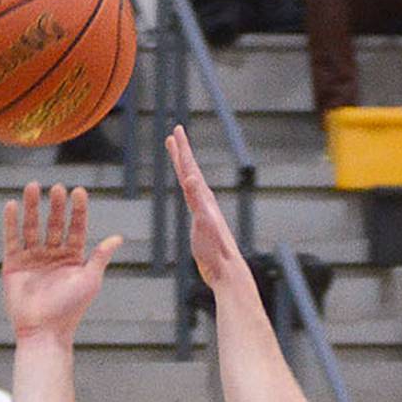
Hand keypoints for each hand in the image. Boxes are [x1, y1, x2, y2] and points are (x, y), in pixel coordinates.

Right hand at [1, 182, 122, 342]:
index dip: (78, 211)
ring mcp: (33, 257)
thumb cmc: (70, 309)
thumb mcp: (90, 281)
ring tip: (33, 186)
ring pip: (32, 226)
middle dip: (56, 206)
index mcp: (72, 258)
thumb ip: (100, 257)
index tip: (79, 192)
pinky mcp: (13, 263)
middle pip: (54, 224)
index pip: (76, 228)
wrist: (44, 330)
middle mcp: (52, 255)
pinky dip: (11, 222)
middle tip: (58, 188)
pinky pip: (12, 238)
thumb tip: (118, 238)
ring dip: (32, 207)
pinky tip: (12, 205)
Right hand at [165, 124, 244, 291]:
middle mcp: (205, 202)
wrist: (226, 271)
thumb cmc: (215, 251)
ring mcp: (205, 212)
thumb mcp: (203, 223)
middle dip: (182, 153)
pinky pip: (193, 199)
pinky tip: (190, 189)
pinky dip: (189, 188)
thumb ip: (197, 200)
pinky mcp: (203, 224)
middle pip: (191, 172)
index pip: (189, 169)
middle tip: (175, 134)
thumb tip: (191, 178)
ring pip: (192, 184)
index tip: (176, 130)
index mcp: (203, 200)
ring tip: (179, 157)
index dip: (182, 150)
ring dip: (184, 168)